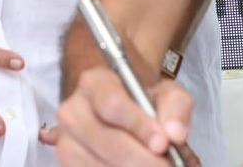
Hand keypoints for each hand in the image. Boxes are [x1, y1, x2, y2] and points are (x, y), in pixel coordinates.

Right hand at [45, 66, 197, 166]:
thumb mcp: (166, 93)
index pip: (112, 105)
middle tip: (167, 165)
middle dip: (142, 159)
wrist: (124, 116)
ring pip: (99, 164)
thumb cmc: (144, 103)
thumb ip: (175, 107)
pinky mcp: (67, 164)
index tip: (162, 144)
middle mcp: (72, 112)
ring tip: (156, 166)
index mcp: (93, 83)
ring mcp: (66, 142)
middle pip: (107, 141)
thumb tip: (174, 134)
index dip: (138, 126)